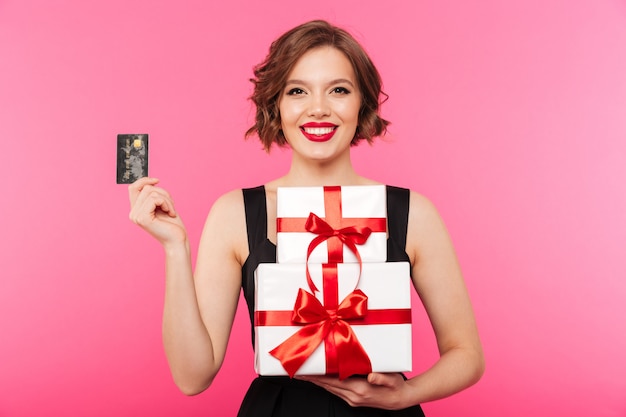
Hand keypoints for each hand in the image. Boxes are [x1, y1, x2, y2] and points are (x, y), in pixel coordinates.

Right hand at [128, 177, 186, 246]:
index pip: (133, 188)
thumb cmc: (172, 224)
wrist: (177, 240)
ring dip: (167, 199)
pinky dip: (166, 203)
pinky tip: (170, 213)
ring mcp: (136, 216)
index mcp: (136, 210)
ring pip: (151, 192)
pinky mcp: (143, 218)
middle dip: (163, 193)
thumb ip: (153, 195)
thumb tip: (151, 182)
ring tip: (171, 210)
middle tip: (171, 206)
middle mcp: (133, 213)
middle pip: (146, 188)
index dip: (144, 181)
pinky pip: (155, 199)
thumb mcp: (161, 206)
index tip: (157, 180)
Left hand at [296, 373, 410, 409]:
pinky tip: (321, 379)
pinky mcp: (354, 399)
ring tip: (306, 373)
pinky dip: (326, 384)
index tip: (305, 371)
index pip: (333, 382)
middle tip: (299, 370)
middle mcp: (354, 396)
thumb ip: (381, 378)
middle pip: (328, 386)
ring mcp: (353, 399)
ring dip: (318, 382)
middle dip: (313, 379)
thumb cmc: (396, 386)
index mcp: (360, 389)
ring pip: (330, 389)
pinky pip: (336, 391)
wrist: (401, 399)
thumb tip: (371, 377)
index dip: (318, 376)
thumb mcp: (392, 379)